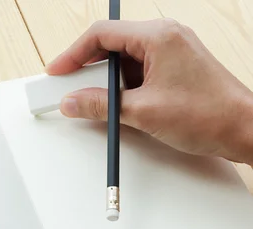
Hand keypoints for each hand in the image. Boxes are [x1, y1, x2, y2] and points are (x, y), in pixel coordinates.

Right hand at [46, 18, 252, 165]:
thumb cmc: (209, 115)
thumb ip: (100, 105)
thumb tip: (73, 102)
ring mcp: (171, 52)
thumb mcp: (142, 112)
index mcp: (158, 37)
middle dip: (87, 67)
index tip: (57, 71)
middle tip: (68, 86)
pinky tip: (114, 104)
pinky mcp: (174, 68)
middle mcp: (165, 38)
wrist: (245, 130)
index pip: (102, 34)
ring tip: (91, 100)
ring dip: (105, 79)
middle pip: (111, 44)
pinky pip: (138, 70)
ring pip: (124, 59)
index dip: (73, 53)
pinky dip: (122, 86)